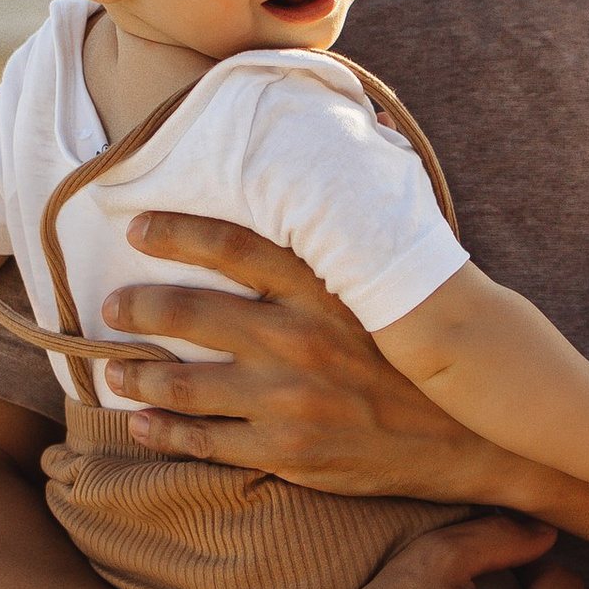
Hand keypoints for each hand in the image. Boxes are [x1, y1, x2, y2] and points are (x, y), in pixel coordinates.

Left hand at [98, 213, 525, 502]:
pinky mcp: (286, 454)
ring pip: (182, 383)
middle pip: (188, 313)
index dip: (177, 232)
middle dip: (136, 308)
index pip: (234, 246)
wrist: (476, 442)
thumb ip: (357, 245)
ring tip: (115, 371)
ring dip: (135, 376)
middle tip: (111, 307)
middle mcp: (299, 340)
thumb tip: (371, 134)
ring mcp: (288, 401)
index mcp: (326, 291)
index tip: (137, 229)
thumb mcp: (399, 292)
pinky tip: (141, 425)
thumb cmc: (428, 361)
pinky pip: (204, 442)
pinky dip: (163, 432)